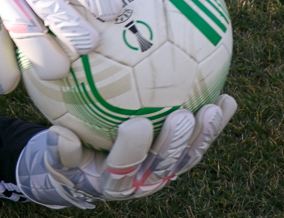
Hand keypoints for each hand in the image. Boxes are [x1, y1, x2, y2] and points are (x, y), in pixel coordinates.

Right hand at [15, 98, 238, 208]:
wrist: (89, 171)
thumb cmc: (68, 157)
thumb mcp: (55, 157)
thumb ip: (59, 150)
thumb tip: (62, 135)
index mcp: (112, 183)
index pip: (123, 168)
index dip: (132, 149)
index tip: (135, 123)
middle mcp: (143, 181)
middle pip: (164, 165)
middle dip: (175, 142)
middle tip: (182, 116)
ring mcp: (165, 171)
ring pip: (188, 157)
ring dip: (204, 135)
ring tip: (214, 110)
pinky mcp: (179, 159)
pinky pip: (200, 143)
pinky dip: (216, 124)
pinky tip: (228, 100)